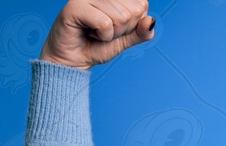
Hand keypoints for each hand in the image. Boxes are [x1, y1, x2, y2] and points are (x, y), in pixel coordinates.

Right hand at [39, 0, 154, 69]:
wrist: (73, 60)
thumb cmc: (96, 46)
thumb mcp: (125, 40)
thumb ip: (141, 31)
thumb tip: (152, 21)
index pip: (142, 4)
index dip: (133, 24)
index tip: (115, 27)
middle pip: (134, 11)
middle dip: (123, 29)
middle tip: (105, 31)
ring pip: (121, 17)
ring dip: (112, 34)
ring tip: (96, 33)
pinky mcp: (75, 6)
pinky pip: (105, 24)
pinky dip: (102, 36)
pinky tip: (89, 33)